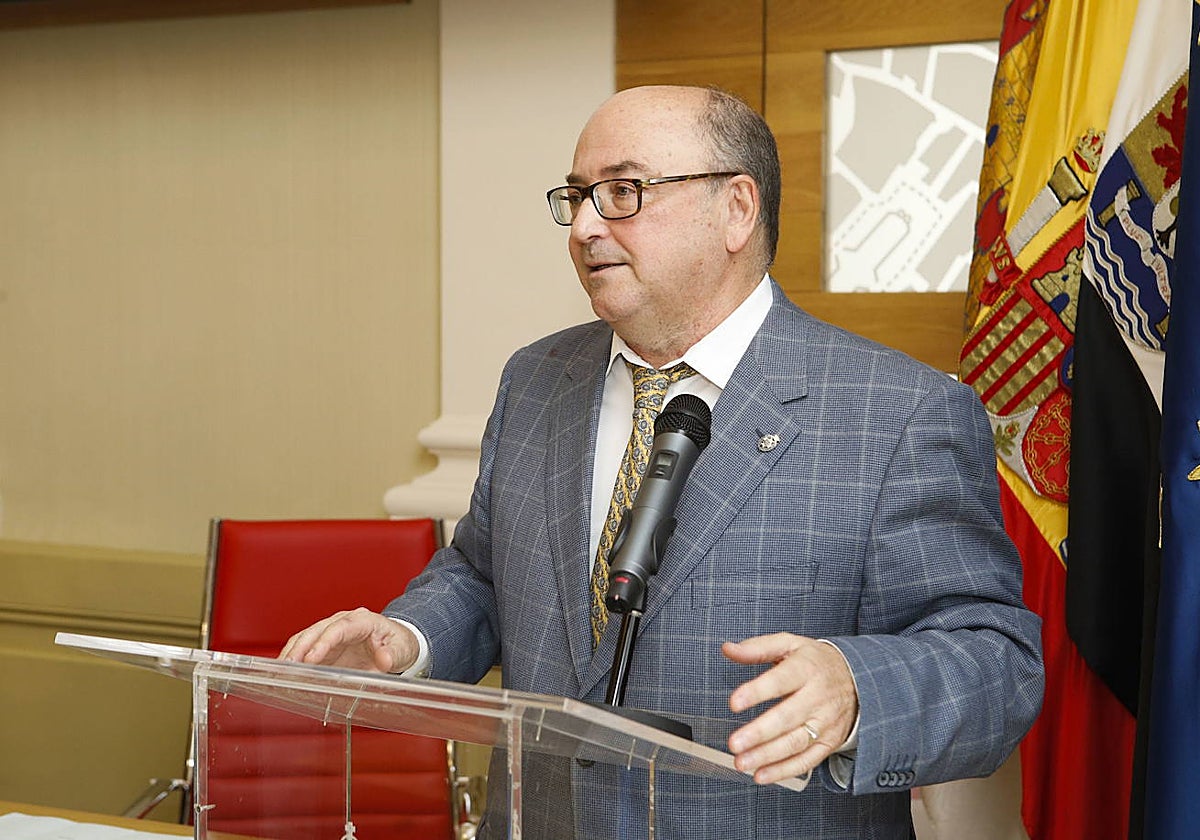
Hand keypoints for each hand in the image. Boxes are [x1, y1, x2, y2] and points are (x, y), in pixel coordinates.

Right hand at [279, 607, 419, 673]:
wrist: (397, 643)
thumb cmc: (398, 644)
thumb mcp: (402, 650)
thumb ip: (393, 655)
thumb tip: (384, 659)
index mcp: (363, 620)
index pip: (339, 628)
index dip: (323, 642)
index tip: (311, 659)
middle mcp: (344, 622)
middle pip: (317, 631)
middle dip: (300, 648)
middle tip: (288, 666)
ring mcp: (332, 632)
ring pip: (306, 637)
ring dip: (292, 652)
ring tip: (280, 670)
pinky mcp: (325, 644)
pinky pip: (305, 647)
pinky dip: (293, 657)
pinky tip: (284, 670)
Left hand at [723, 633, 858, 784]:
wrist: (857, 679)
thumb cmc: (815, 662)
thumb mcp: (789, 645)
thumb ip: (757, 648)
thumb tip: (728, 649)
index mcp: (806, 669)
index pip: (780, 681)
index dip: (757, 692)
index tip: (734, 703)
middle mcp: (817, 697)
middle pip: (787, 717)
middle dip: (759, 733)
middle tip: (734, 743)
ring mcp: (825, 722)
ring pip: (795, 743)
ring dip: (767, 756)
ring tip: (742, 762)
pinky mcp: (828, 742)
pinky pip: (806, 761)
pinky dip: (783, 771)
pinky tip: (761, 774)